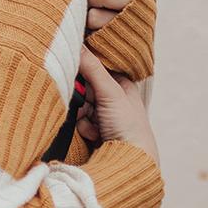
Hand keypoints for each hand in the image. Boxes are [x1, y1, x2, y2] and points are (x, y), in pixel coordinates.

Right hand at [76, 47, 159, 166]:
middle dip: (82, 97)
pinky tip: (94, 135)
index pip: (98, 66)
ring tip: (95, 125)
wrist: (131, 162)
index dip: (86, 68)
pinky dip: (83, 128)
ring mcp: (104, 114)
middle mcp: (113, 97)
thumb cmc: (130, 126)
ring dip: (83, 115)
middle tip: (89, 105)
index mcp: (122, 83)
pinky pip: (80, 122)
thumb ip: (93, 69)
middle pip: (85, 87)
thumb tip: (77, 45)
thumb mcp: (111, 92)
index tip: (76, 67)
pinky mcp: (96, 130)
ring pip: (80, 105)